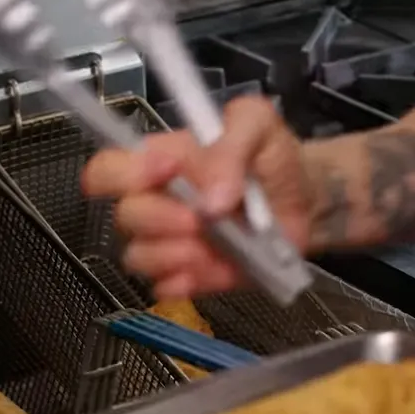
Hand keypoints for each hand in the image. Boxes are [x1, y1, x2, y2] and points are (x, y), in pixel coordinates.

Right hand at [81, 96, 313, 298]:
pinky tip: (215, 268)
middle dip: (161, 218)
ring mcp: (171, 243)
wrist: (306, 198)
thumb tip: (212, 200)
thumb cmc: (272, 156)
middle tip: (203, 217)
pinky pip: (167, 288)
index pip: (108, 168)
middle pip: (125, 216)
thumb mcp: (257, 125)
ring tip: (211, 245)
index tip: (169, 170)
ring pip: (139, 257)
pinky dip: (189, 282)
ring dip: (173, 254)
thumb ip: (230, 147)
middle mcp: (156, 202)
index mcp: (159, 160)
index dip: (125, 173)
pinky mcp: (192, 276)